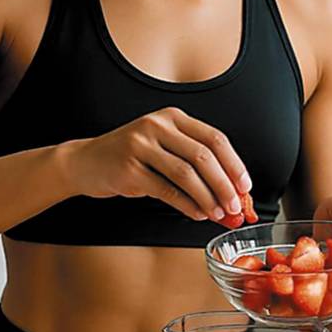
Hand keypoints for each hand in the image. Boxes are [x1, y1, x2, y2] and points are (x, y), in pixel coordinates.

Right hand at [66, 107, 251, 223]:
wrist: (85, 162)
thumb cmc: (130, 157)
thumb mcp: (162, 147)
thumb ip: (193, 162)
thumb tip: (230, 192)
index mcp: (172, 117)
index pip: (214, 138)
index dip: (234, 164)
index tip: (245, 187)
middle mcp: (157, 125)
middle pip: (204, 156)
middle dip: (225, 185)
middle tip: (235, 207)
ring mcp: (141, 145)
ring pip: (187, 174)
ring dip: (208, 198)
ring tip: (218, 214)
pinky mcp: (129, 169)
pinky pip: (166, 190)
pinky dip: (186, 205)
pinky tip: (196, 214)